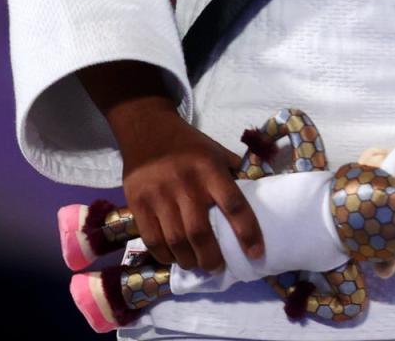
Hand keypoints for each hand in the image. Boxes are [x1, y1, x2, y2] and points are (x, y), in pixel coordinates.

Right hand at [120, 112, 264, 273]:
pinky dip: (165, 256)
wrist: (147, 129)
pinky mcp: (138, 204)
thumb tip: (256, 191)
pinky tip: (174, 257)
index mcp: (209, 169)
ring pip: (176, 241)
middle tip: (217, 265)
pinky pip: (153, 240)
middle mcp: (185, 183)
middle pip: (200, 232)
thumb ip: (233, 171)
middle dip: (211, 258)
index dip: (247, 232)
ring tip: (197, 263)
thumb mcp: (215, 150)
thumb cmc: (187, 144)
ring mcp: (159, 195)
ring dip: (189, 260)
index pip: (233, 204)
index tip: (256, 253)